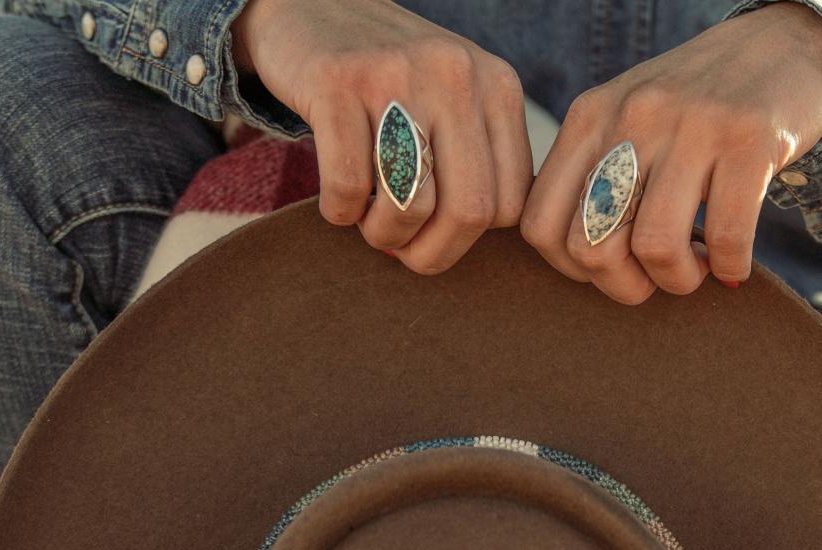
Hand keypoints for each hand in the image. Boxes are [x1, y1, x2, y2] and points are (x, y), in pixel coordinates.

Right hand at [231, 0, 532, 272]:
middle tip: (401, 250)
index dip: (468, 241)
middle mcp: (455, 75)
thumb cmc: (392, 84)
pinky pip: (347, 186)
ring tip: (367, 221)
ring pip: (410, 205)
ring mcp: (396, 74)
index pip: (507, 205)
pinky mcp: (336, 81)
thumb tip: (478, 247)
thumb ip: (480, 165)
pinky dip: (339, 212)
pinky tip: (336, 201)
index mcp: (497, 88)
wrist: (314, 8)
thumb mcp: (455, 105)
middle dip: (432, 253)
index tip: (435, 235)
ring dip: (383, 235)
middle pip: (469, 212)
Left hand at [519, 2, 821, 303]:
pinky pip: (724, 238)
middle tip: (657, 275)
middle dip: (626, 285)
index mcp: (590, 118)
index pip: (539, 226)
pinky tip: (734, 261)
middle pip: (591, 247)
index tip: (613, 264)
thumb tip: (582, 265)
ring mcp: (691, 124)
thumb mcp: (627, 124)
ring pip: (654, 246)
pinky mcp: (749, 138)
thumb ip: (593, 178)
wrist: (780, 45)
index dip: (573, 269)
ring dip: (679, 280)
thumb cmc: (695, 111)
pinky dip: (730, 267)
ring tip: (698, 267)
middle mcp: (632, 116)